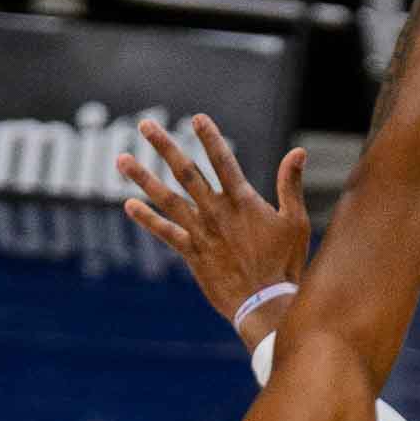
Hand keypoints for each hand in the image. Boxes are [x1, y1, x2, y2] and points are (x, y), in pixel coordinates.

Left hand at [116, 114, 310, 326]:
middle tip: (146, 124)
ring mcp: (201, 232)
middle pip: (186, 171)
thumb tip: (298, 151)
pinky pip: (164, 232)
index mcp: (242, 201)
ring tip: (121, 159)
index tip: (196, 117)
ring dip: (142, 177)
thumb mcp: (295, 221)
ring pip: (166, 198)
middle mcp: (216, 212)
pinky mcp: (191, 254)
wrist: (265, 303)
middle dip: (164, 146)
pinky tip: (129, 204)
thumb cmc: (285, 262)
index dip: (209, 137)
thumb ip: (291, 184)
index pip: (223, 160)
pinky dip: (146, 218)